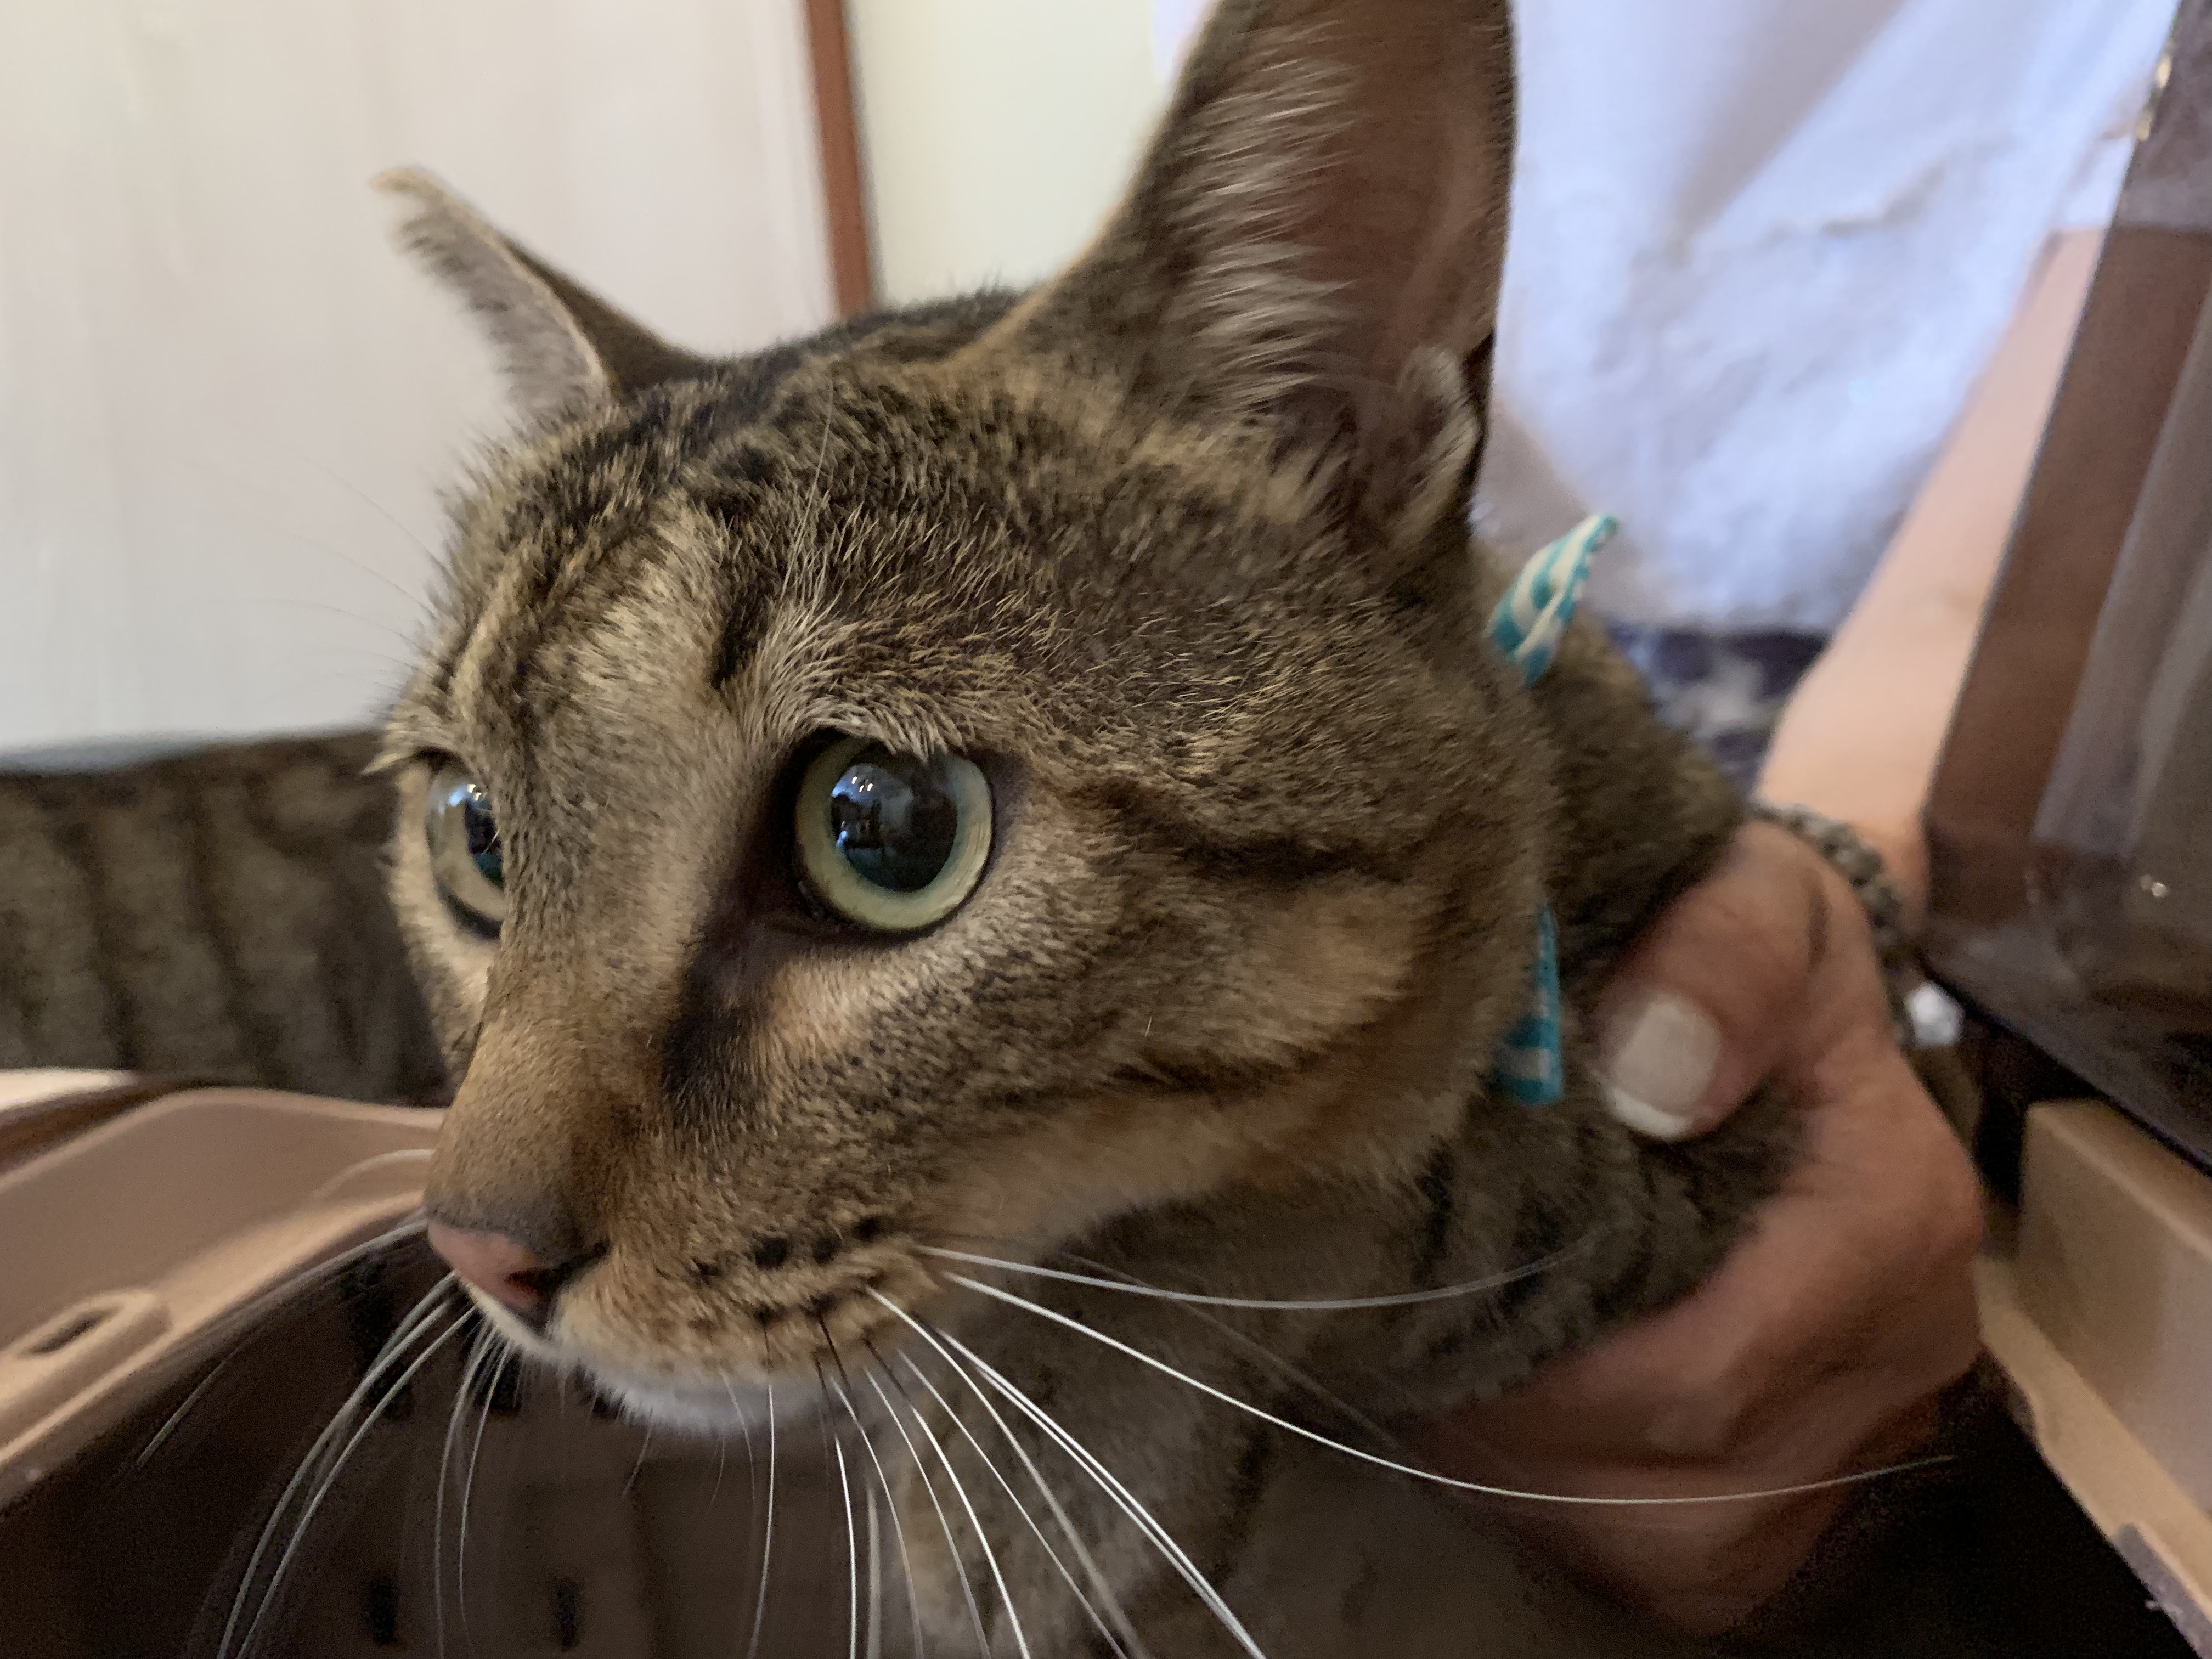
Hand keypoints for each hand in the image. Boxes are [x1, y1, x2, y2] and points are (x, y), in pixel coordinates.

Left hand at [1417, 822, 1983, 1634]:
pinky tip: (1502, 1413)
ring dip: (1532, 1477)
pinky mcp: (1809, 1471)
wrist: (1766, 985)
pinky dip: (1573, 1505)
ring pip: (1673, 1539)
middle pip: (1678, 1472)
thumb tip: (1654, 1077)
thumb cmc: (1732, 934)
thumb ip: (1713, 958)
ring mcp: (1860, 1426)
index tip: (1420, 1295)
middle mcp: (1901, 1346)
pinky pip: (1682, 1560)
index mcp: (1890, 1212)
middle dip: (1514, 1424)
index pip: (1700, 1370)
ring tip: (1440, 1367)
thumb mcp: (1737, 892)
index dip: (1541, 1365)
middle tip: (1396, 1334)